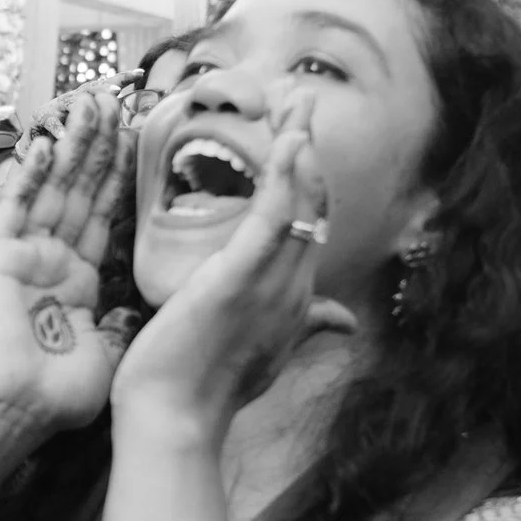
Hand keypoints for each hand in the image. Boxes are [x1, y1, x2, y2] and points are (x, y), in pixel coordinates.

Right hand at [0, 85, 134, 436]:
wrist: (15, 412)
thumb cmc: (56, 396)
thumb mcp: (106, 355)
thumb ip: (120, 327)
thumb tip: (138, 312)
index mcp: (74, 281)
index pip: (101, 216)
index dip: (117, 177)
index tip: (137, 137)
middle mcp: (46, 260)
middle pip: (77, 191)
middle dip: (96, 146)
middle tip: (114, 101)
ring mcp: (18, 255)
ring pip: (48, 189)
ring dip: (69, 147)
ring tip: (89, 105)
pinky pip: (10, 207)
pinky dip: (26, 175)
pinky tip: (45, 144)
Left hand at [110, 91, 357, 432]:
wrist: (174, 420)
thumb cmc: (202, 391)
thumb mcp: (260, 353)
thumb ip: (303, 330)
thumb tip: (346, 324)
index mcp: (294, 302)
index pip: (310, 229)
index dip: (309, 183)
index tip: (300, 144)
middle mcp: (295, 289)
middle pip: (313, 206)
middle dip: (308, 151)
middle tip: (301, 103)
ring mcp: (274, 283)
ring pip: (300, 202)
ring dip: (300, 146)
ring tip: (297, 100)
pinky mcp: (243, 278)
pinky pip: (275, 217)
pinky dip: (285, 176)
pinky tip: (288, 140)